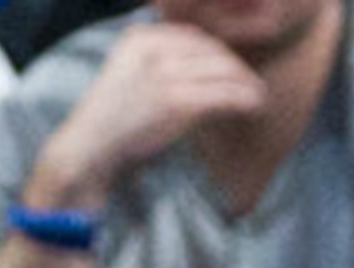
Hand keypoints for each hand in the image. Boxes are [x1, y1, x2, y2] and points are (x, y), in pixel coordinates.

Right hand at [25, 23, 265, 208]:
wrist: (93, 143)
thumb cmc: (118, 113)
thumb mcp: (133, 71)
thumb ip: (163, 59)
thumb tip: (214, 60)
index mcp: (140, 38)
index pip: (196, 38)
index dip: (222, 54)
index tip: (235, 71)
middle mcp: (152, 51)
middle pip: (214, 53)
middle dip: (239, 70)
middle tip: (255, 86)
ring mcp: (164, 75)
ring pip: (225, 72)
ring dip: (249, 84)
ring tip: (260, 97)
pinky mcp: (177, 102)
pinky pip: (225, 95)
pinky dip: (246, 100)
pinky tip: (255, 107)